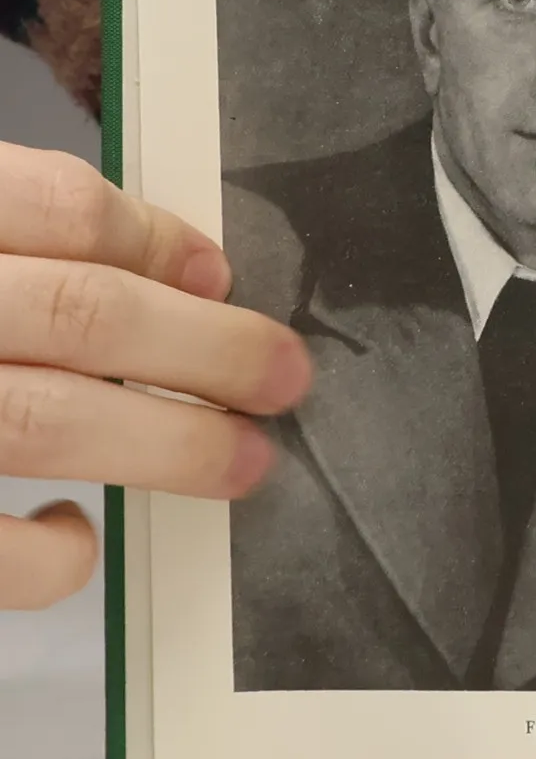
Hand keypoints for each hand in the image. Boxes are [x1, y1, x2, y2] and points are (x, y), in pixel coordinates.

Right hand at [0, 142, 309, 608]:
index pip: (55, 204)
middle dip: (208, 349)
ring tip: (247, 460)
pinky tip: (78, 535)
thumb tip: (176, 276)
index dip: (152, 238)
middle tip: (286, 377)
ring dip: (171, 443)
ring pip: (46, 420)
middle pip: (82, 314)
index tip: (215, 274)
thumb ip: (21, 244)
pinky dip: (50, 554)